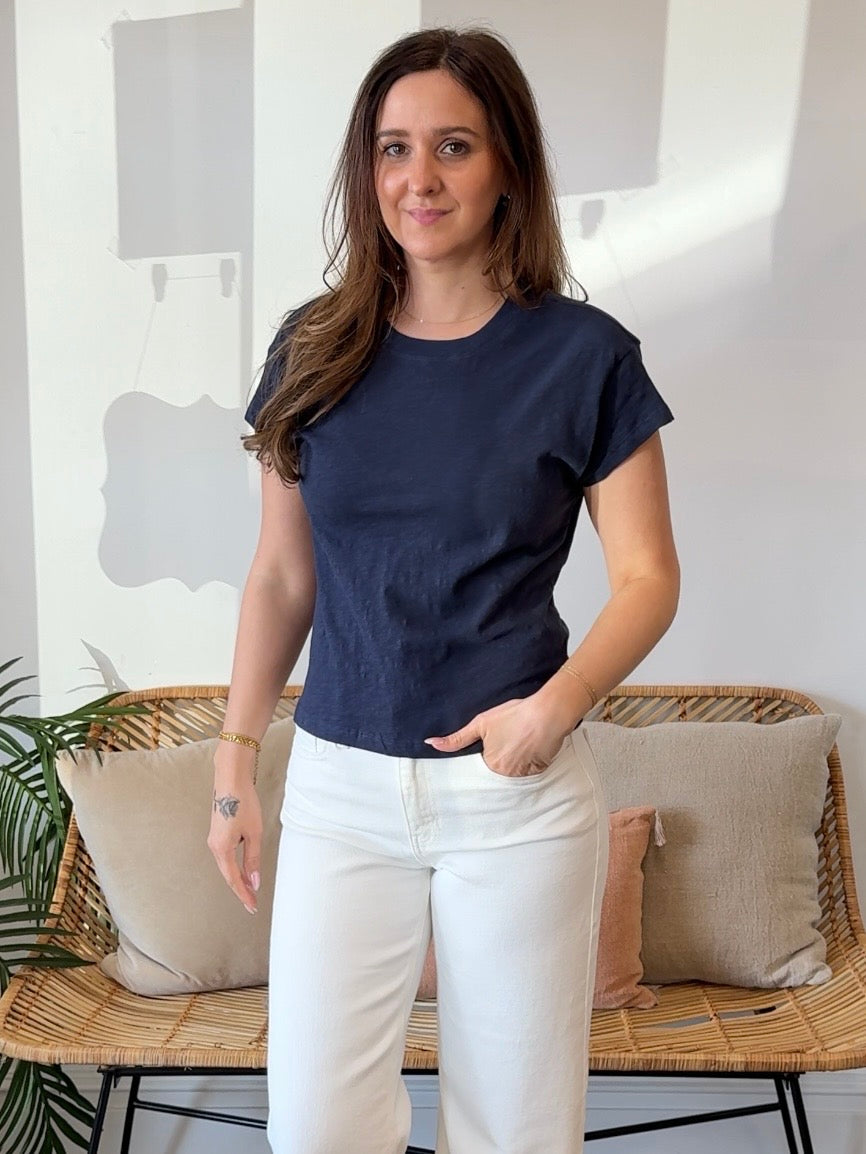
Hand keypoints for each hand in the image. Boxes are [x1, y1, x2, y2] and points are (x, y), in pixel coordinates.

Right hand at [207, 770, 261, 913]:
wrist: (230, 780)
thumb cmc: (243, 803)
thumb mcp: (253, 833)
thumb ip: (253, 858)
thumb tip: (254, 881)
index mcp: (222, 849)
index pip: (234, 879)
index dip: (244, 894)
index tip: (252, 907)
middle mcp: (214, 846)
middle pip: (228, 875)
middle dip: (241, 890)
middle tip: (252, 903)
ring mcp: (214, 839)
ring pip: (226, 866)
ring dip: (238, 878)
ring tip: (251, 890)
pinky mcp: (218, 833)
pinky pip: (226, 856)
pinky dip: (235, 866)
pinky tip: (244, 869)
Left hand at [424, 692, 572, 778]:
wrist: (547, 712)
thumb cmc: (514, 715)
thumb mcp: (481, 723)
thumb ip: (456, 738)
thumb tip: (431, 743)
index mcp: (491, 764)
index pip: (485, 764)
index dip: (491, 750)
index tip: (498, 740)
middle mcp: (507, 774)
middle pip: (501, 768)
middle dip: (505, 755)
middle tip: (512, 737)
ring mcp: (525, 773)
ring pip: (516, 769)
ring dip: (518, 758)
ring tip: (523, 739)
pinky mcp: (541, 769)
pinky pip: (532, 768)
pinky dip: (532, 759)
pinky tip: (534, 744)